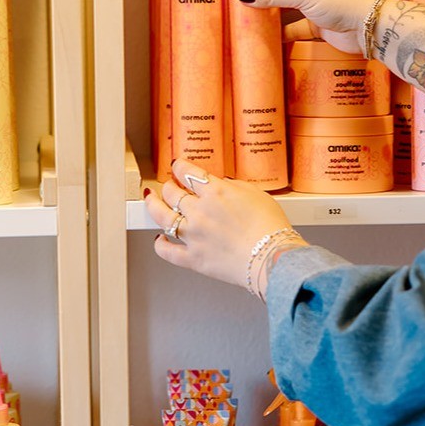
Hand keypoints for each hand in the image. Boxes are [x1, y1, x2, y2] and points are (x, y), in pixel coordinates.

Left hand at [146, 159, 302, 291]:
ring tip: (152, 202)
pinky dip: (160, 246)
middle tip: (169, 185)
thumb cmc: (270, 227)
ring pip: (162, 217)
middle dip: (168, 186)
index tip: (177, 166)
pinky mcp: (193, 258)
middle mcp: (200, 212)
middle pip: (172, 193)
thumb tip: (223, 186)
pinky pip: (167, 252)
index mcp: (216, 192)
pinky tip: (159, 241)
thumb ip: (234, 187)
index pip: (188, 173)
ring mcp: (193, 235)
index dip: (179, 167)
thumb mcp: (256, 194)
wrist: (271, 258)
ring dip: (154, 206)